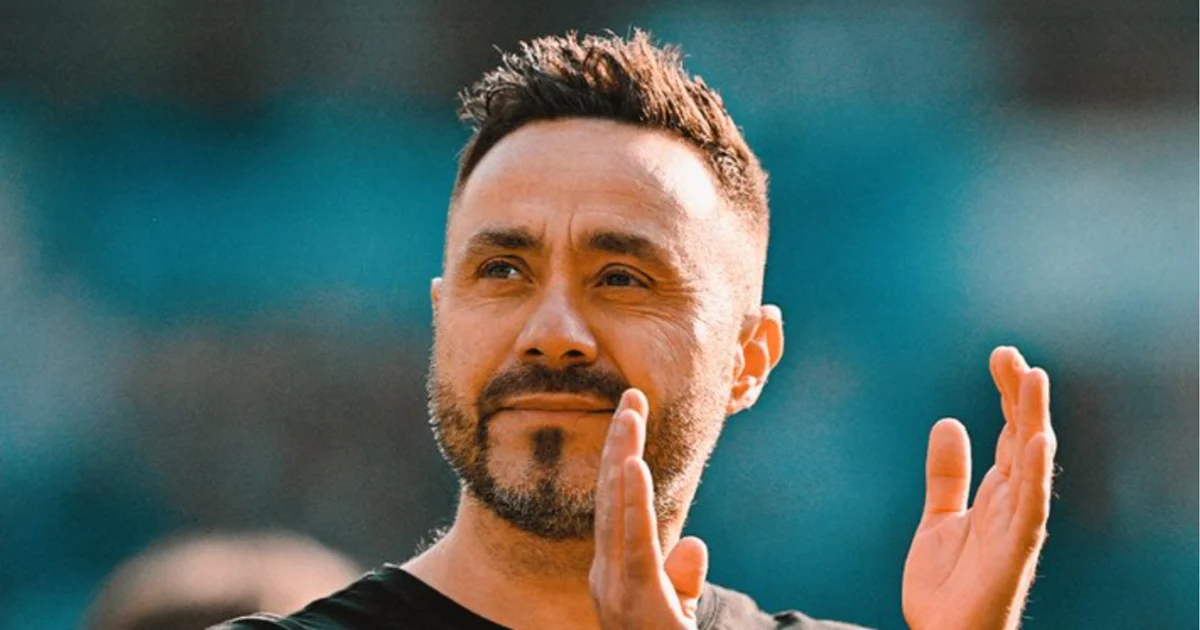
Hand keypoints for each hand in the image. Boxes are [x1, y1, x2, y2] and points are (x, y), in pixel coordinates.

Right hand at [589, 389, 708, 628]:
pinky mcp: (636, 599)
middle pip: (611, 497)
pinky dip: (630, 502)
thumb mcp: (677, 612)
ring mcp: (615, 586)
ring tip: (628, 416)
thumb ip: (681, 577)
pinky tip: (631, 466)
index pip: (615, 504)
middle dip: (618, 444)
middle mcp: (606, 574)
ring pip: (616, 511)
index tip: (629, 415)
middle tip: (629, 397)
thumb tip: (694, 544)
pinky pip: (632, 543)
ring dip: (621, 458)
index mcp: (613, 573)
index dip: (619, 459)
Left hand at [902, 347, 1057, 629]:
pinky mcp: (1012, 552)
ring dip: (1033, 421)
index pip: (1009, 432)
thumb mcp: (938, 518)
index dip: (1007, 394)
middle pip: (1022, 438)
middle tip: (1011, 354)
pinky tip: (1036, 441)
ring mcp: (1015, 527)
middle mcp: (1012, 504)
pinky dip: (1033, 475)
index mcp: (997, 495)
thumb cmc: (948, 587)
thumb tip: (950, 422)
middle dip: (1019, 396)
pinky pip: (1028, 509)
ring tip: (1034, 379)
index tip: (1001, 355)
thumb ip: (946, 475)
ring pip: (1030, 465)